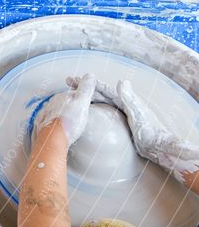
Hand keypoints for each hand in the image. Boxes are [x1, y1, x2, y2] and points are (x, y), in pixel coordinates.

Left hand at [34, 73, 95, 144]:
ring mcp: (45, 114)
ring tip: (72, 124)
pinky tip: (61, 130)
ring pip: (57, 112)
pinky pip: (50, 122)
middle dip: (71, 106)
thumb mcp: (82, 102)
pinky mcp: (41, 125)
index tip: (87, 103)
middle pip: (65, 103)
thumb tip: (89, 75)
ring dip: (63, 115)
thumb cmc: (68, 122)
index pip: (74, 93)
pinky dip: (55, 124)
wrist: (52, 139)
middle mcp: (51, 103)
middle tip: (80, 115)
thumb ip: (85, 88)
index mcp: (62, 96)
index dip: (82, 98)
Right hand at [68, 76, 198, 185]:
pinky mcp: (119, 121)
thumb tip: (121, 81)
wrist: (158, 146)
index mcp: (125, 100)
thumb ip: (130, 98)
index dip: (88, 84)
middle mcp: (122, 103)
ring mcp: (120, 112)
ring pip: (99, 101)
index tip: (73, 80)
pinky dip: (91, 107)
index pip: (103, 89)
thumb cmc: (150, 132)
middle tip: (68, 82)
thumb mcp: (138, 114)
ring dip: (85, 96)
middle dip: (83, 87)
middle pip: (99, 92)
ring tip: (71, 93)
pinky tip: (83, 110)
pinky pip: (101, 111)